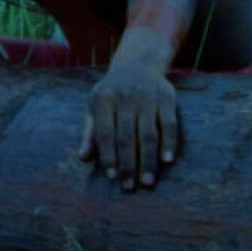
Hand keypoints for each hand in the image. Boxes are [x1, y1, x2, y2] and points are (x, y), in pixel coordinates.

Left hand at [78, 57, 177, 191]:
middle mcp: (124, 97)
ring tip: (147, 181)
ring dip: (148, 160)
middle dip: (128, 164)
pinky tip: (166, 161)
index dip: (108, 156)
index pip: (105, 133)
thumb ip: (89, 131)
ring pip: (148, 134)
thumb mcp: (95, 105)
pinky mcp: (167, 98)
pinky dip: (168, 143)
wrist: (137, 64)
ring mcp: (147, 97)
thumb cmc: (111, 92)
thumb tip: (83, 158)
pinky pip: (169, 124)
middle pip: (126, 137)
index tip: (112, 177)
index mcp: (103, 99)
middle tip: (130, 186)